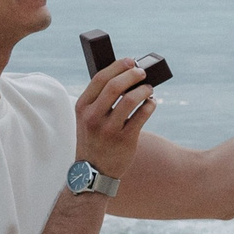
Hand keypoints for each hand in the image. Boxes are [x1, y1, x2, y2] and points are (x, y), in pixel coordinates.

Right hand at [75, 59, 156, 179]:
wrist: (94, 172)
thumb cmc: (94, 139)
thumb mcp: (87, 118)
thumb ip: (99, 99)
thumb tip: (125, 75)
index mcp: (82, 107)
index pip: (100, 78)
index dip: (118, 66)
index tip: (130, 61)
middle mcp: (93, 117)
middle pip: (115, 86)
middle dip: (132, 75)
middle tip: (142, 73)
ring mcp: (108, 130)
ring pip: (130, 100)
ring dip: (144, 90)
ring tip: (149, 89)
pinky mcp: (124, 140)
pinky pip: (141, 115)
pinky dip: (150, 105)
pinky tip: (151, 103)